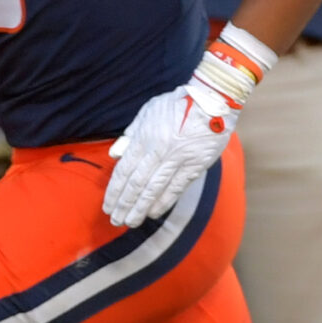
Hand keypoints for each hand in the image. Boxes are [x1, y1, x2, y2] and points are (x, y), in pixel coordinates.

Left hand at [103, 29, 273, 225]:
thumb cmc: (178, 103)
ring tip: (131, 222)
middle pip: (137, 184)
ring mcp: (178, 159)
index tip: (108, 205)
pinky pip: (176, 188)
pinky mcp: (195, 165)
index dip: (114, 191)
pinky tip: (153, 213)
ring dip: (140, 209)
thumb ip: (131, 133)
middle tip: (115, 220)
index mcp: (145, 137)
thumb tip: (114, 154)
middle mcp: (159, 150)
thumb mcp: (149, 111)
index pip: (124, 170)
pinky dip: (163, 202)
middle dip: (124, 205)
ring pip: (155, 189)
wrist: (213, 100)